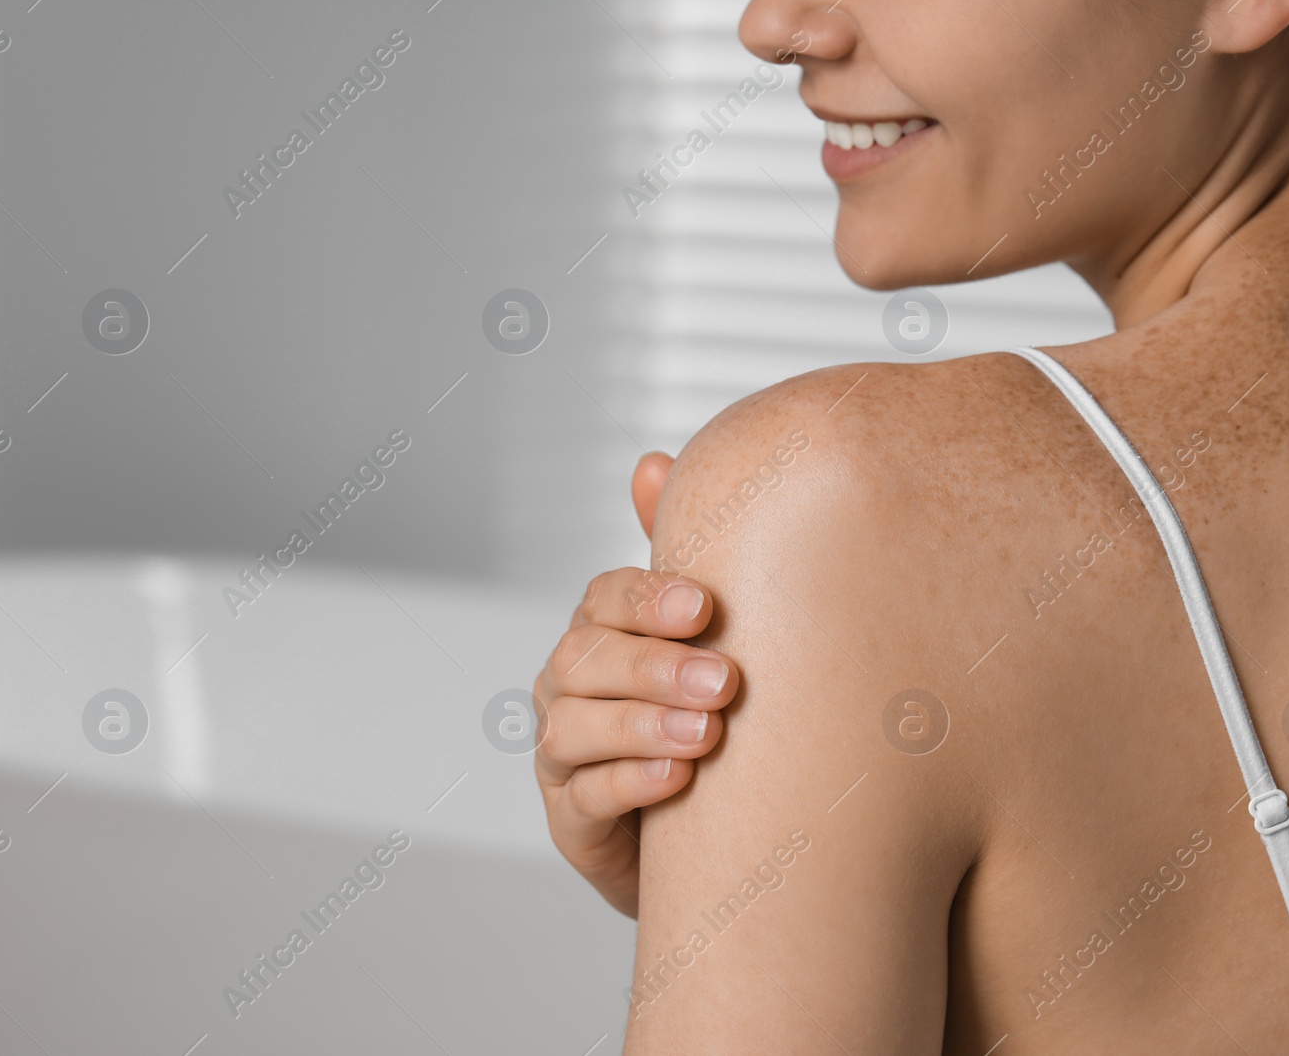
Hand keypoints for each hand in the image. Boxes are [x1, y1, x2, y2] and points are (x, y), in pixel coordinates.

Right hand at [533, 453, 737, 916]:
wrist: (713, 826)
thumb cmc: (703, 712)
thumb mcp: (702, 636)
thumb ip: (680, 556)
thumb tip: (651, 462)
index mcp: (601, 632)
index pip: (603, 599)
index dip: (645, 600)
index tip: (705, 607)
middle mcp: (568, 687)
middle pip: (583, 661)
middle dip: (654, 667)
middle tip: (726, 681)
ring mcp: (563, 755)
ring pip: (574, 729)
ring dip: (641, 726)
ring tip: (708, 736)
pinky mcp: (570, 821)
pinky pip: (582, 798)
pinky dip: (628, 784)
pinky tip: (677, 779)